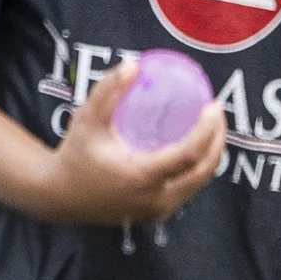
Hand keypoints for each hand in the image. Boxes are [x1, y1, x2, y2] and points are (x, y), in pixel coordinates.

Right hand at [28, 59, 226, 224]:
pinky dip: (198, 169)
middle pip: (203, 172)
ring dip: (211, 155)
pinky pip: (187, 190)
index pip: (188, 155)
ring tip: (213, 126)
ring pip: (199, 184)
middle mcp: (155, 199)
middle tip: (218, 112)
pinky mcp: (156, 215)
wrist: (61, 196)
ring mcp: (158, 211)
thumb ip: (108, 91)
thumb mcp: (87, 119)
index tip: (213, 106)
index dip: (206, 131)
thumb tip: (134, 64)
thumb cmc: (75, 154)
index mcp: (141, 177)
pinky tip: (196, 147)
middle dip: (217, 141)